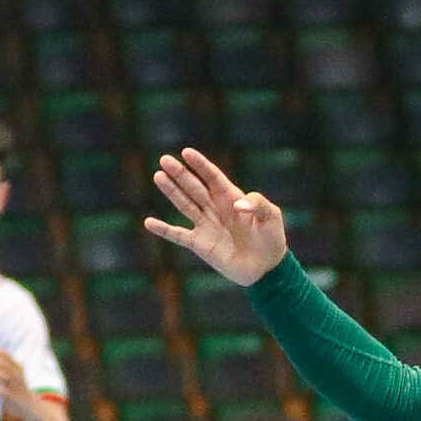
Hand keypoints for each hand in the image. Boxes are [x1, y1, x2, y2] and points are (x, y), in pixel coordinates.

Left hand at [0, 346, 35, 411]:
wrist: (31, 407)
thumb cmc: (16, 391)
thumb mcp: (12, 378)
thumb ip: (1, 371)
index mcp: (17, 367)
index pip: (5, 355)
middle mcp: (18, 374)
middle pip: (2, 363)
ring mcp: (16, 386)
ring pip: (2, 375)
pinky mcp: (14, 397)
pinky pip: (2, 391)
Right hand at [144, 148, 288, 284]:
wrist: (267, 267)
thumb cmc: (271, 238)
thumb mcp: (271, 216)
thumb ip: (258, 204)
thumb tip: (237, 204)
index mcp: (231, 197)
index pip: (212, 177)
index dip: (200, 165)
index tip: (186, 152)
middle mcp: (215, 208)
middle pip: (194, 187)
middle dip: (180, 174)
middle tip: (164, 159)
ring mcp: (206, 226)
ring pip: (184, 205)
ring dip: (171, 192)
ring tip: (158, 176)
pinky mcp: (200, 244)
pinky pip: (178, 235)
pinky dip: (164, 230)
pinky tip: (149, 222)